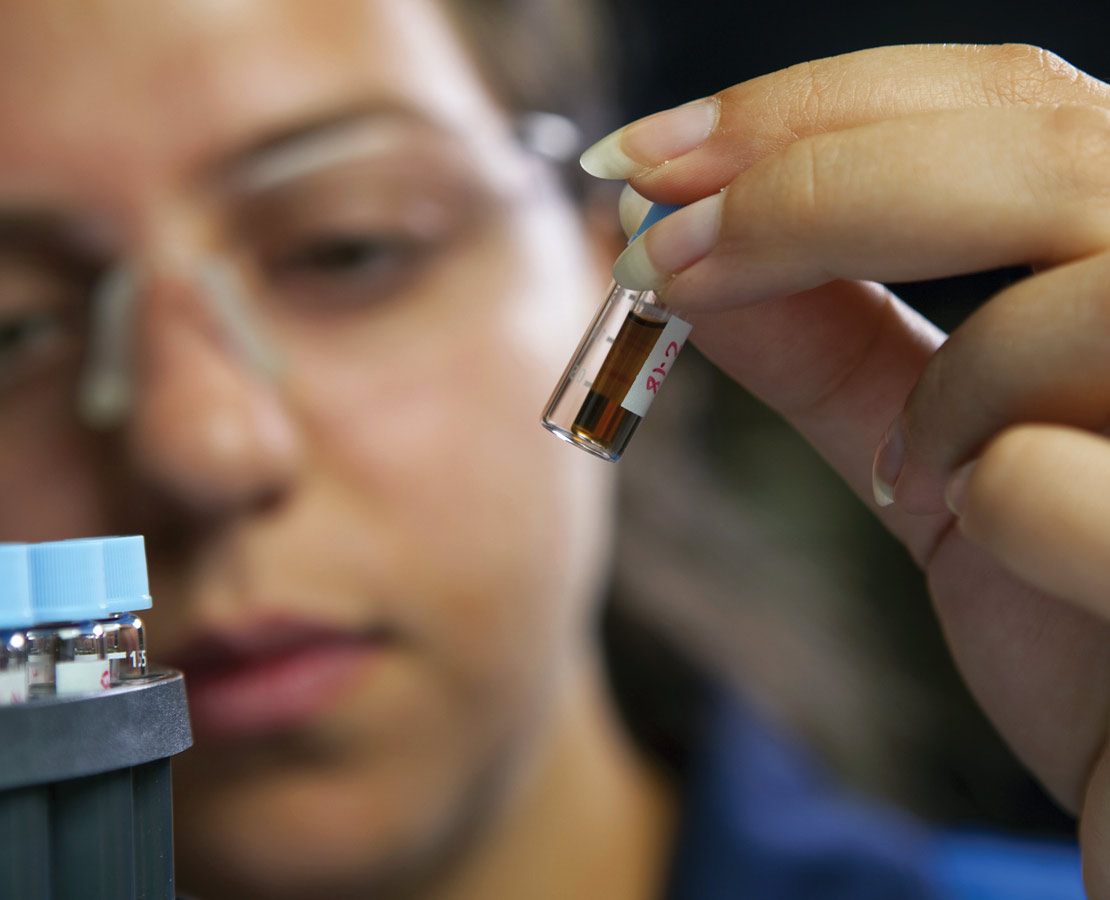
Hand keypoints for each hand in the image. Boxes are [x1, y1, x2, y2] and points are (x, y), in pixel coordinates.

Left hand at [583, 44, 1109, 892]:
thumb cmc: (1072, 614)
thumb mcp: (934, 457)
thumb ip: (829, 348)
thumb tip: (677, 243)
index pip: (1003, 101)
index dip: (808, 112)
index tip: (644, 163)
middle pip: (1036, 149)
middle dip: (806, 191)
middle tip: (657, 247)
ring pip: (1084, 301)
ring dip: (950, 392)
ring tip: (918, 476)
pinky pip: (1062, 482)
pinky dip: (998, 506)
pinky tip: (1008, 548)